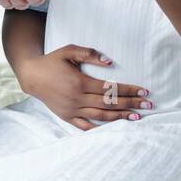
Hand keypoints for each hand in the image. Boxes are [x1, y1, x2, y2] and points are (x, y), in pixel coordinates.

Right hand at [15, 45, 152, 130]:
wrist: (32, 76)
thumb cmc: (52, 61)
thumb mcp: (69, 51)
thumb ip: (90, 54)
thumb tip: (110, 62)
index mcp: (80, 82)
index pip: (111, 88)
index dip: (129, 90)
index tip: (144, 91)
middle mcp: (78, 98)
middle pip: (110, 103)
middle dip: (131, 104)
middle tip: (149, 105)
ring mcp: (72, 110)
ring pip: (101, 116)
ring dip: (121, 117)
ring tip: (137, 116)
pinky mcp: (67, 116)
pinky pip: (85, 126)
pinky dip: (100, 128)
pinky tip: (114, 128)